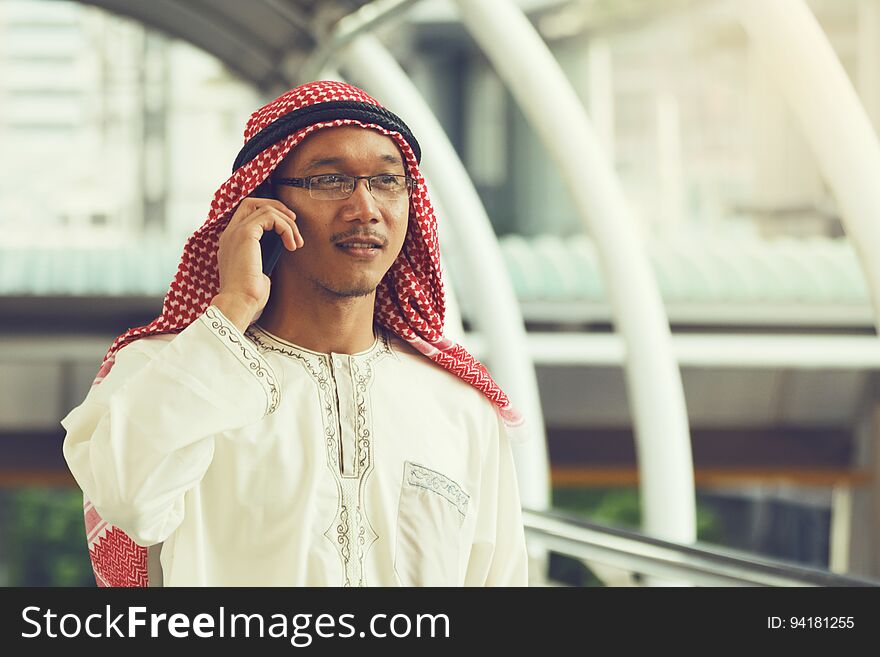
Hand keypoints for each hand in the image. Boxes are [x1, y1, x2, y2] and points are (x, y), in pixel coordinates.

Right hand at [211, 197, 303, 330]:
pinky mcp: (245, 234)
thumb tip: (280, 247)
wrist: (239, 303)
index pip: (246, 214)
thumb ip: (264, 255)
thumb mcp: (258, 271)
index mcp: (230, 242)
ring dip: (287, 223)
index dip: (267, 213)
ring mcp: (235, 232)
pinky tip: (291, 245)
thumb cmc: (248, 295)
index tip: (286, 226)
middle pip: (252, 203)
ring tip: (296, 242)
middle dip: (276, 207)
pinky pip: (270, 217)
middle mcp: (230, 234)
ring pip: (265, 209)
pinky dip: (285, 228)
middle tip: (293, 221)